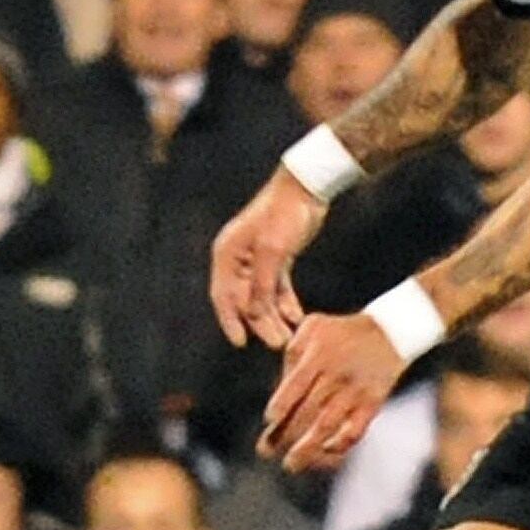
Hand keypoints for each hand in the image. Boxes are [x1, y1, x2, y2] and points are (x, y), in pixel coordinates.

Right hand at [210, 172, 325, 346]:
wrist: (307, 187)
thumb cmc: (284, 213)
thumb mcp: (272, 251)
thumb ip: (261, 285)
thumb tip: (253, 315)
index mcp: (227, 254)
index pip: (223, 296)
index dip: (230, 321)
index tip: (241, 342)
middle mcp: (237, 258)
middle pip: (244, 299)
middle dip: (260, 323)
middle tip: (278, 342)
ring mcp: (256, 258)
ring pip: (262, 296)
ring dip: (274, 316)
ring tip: (289, 336)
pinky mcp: (275, 257)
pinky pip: (276, 287)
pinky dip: (285, 302)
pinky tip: (296, 317)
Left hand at [261, 310, 410, 473]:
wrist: (389, 333)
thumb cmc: (340, 332)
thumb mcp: (313, 327)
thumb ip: (292, 353)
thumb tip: (279, 387)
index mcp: (319, 354)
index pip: (296, 384)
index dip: (282, 404)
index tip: (270, 420)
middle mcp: (337, 375)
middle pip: (308, 410)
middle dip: (284, 434)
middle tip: (266, 452)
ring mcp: (356, 392)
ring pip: (328, 426)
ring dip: (307, 449)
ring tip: (290, 465)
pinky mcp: (373, 404)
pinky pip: (355, 431)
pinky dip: (340, 445)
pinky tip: (324, 453)